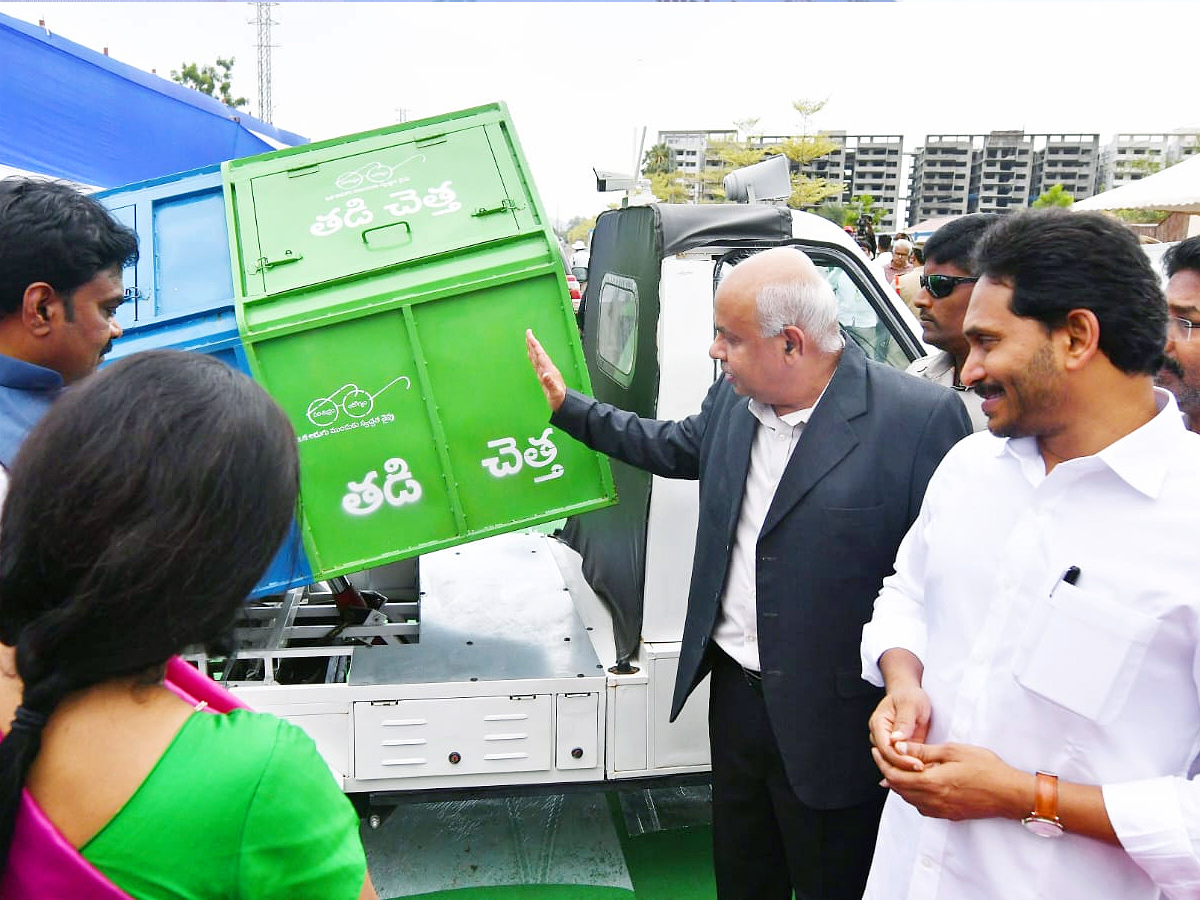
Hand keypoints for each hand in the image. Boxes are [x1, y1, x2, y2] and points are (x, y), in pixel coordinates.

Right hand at [525, 329, 565, 411]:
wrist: (563, 403)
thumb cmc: (559, 399)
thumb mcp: (555, 392)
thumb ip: (550, 383)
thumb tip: (545, 375)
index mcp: (548, 370)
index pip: (540, 354)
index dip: (534, 345)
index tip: (529, 335)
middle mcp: (547, 369)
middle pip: (539, 353)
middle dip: (533, 343)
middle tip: (528, 333)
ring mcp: (546, 372)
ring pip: (537, 357)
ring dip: (533, 349)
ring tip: (528, 341)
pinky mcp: (544, 377)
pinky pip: (537, 364)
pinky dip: (533, 358)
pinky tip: (531, 356)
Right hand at [869, 683, 930, 773]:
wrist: (911, 696)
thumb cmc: (909, 696)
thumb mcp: (910, 704)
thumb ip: (903, 721)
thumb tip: (895, 739)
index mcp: (878, 724)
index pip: (885, 747)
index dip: (900, 758)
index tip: (917, 763)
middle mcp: (880, 736)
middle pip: (888, 759)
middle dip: (905, 767)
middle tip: (924, 770)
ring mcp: (888, 744)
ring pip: (894, 764)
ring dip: (909, 770)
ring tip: (928, 772)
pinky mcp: (899, 749)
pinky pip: (903, 762)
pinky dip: (913, 768)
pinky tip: (927, 770)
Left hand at [872, 741, 1026, 821]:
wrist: (1010, 793)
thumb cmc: (986, 768)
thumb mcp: (953, 751)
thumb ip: (924, 751)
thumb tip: (899, 746)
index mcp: (932, 783)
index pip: (895, 777)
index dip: (882, 763)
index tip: (877, 751)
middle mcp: (933, 801)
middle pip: (899, 789)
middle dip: (888, 772)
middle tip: (884, 757)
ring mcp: (941, 811)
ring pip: (909, 799)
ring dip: (900, 785)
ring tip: (897, 768)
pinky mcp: (949, 815)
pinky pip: (922, 807)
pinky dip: (914, 795)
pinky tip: (918, 784)